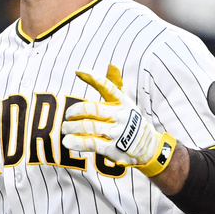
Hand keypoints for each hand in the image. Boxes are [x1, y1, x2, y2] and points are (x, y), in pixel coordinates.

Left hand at [61, 64, 176, 176]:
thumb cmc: (131, 120)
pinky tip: (67, 141)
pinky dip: (76, 142)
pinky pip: (91, 143)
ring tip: (65, 128)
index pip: (107, 87)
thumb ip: (114, 85)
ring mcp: (117, 133)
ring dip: (71, 127)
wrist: (149, 148)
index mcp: (122, 102)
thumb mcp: (126, 102)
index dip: (93, 78)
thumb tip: (111, 64)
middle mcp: (120, 116)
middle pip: (91, 109)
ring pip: (88, 127)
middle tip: (67, 116)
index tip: (79, 71)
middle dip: (74, 112)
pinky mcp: (113, 149)